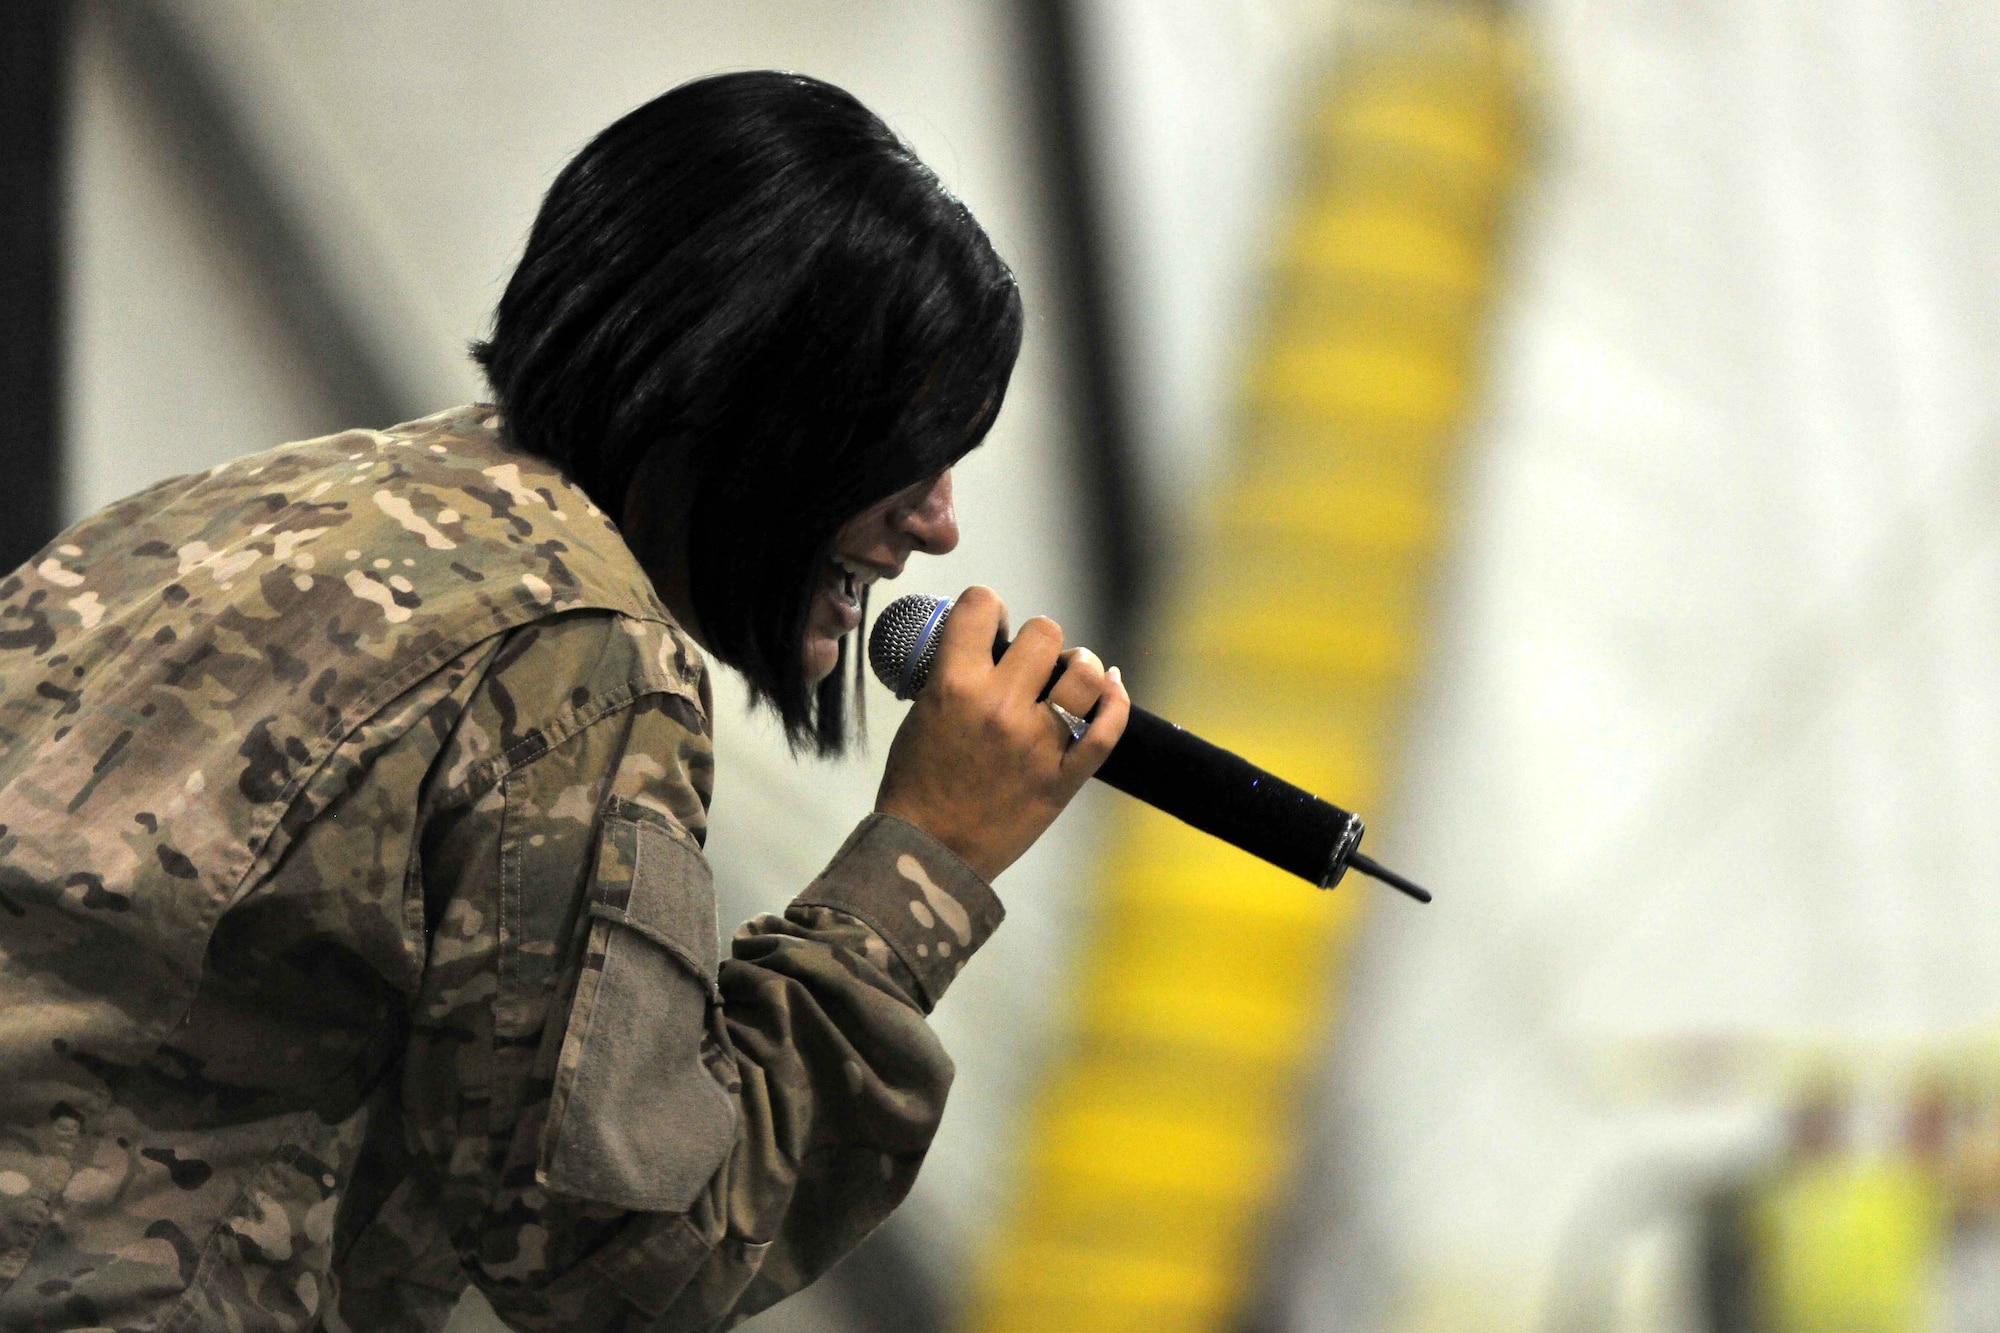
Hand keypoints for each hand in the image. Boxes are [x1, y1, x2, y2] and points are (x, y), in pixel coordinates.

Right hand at [875, 586, 1130, 881]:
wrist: (928, 854)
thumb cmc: (916, 786)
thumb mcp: (919, 715)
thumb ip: (952, 676)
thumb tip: (985, 650)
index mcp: (954, 686)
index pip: (982, 606)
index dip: (988, 608)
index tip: (990, 625)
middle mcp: (1000, 707)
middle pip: (1046, 632)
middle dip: (1038, 641)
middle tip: (1031, 663)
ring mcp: (1038, 744)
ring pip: (1085, 673)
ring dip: (1080, 667)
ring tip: (1069, 676)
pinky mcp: (1064, 778)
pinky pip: (1108, 730)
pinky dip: (1116, 702)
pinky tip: (1111, 688)